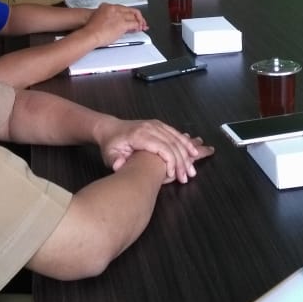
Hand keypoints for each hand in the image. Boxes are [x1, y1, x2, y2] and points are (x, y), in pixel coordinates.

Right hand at [83, 3, 147, 44]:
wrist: (90, 34)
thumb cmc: (91, 30)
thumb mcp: (98, 18)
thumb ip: (107, 18)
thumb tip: (114, 23)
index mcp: (107, 6)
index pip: (122, 8)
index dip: (128, 13)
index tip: (130, 17)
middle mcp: (114, 9)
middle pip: (130, 10)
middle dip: (136, 16)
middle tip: (139, 22)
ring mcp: (119, 16)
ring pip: (134, 16)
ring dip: (139, 21)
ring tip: (141, 26)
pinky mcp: (122, 24)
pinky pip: (134, 23)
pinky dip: (138, 26)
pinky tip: (138, 29)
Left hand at [94, 118, 213, 183]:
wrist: (110, 128)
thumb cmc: (111, 144)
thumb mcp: (109, 154)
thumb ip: (115, 160)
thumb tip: (119, 166)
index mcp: (140, 135)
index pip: (162, 147)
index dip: (171, 162)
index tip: (173, 176)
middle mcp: (150, 127)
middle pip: (172, 144)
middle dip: (182, 161)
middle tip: (187, 176)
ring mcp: (156, 124)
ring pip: (176, 138)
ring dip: (187, 153)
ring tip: (192, 168)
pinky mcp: (159, 125)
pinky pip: (175, 133)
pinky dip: (186, 143)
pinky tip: (193, 152)